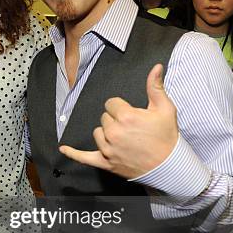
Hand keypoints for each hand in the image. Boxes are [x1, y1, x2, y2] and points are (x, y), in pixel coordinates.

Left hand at [59, 64, 178, 178]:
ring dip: (106, 133)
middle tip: (132, 129)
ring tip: (124, 139)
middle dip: (116, 120)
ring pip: (97, 132)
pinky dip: (74, 153)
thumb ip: (155, 86)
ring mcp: (108, 149)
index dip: (122, 108)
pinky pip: (84, 157)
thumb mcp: (165, 109)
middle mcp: (114, 132)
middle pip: (104, 117)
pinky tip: (64, 149)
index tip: (132, 115)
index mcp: (126, 117)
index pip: (111, 103)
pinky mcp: (105, 162)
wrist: (169, 166)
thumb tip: (156, 66)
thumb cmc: (166, 137)